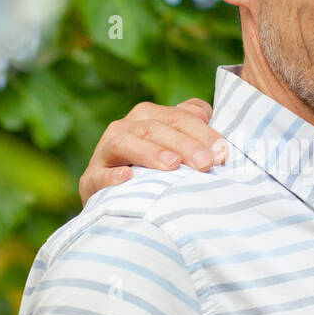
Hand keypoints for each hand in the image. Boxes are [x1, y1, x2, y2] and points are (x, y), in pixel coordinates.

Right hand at [79, 97, 226, 203]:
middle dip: (184, 145)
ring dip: (150, 153)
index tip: (223, 152)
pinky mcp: (90, 180)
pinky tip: (127, 177)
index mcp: (147, 116)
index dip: (202, 132)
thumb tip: (205, 114)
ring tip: (172, 165)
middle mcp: (124, 128)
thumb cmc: (154, 171)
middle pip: (155, 128)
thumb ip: (191, 125)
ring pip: (125, 143)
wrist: (116, 200)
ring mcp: (104, 153)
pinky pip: (98, 175)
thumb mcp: (175, 146)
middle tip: (206, 164)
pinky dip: (111, 176)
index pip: (178, 116)